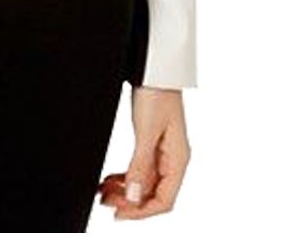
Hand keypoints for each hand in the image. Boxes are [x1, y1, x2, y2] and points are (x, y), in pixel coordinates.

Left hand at [97, 85, 190, 219]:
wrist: (154, 68)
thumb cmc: (157, 93)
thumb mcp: (146, 131)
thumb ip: (140, 165)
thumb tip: (134, 196)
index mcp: (178, 160)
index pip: (164, 200)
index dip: (141, 211)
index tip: (120, 213)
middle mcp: (172, 159)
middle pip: (153, 194)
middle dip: (130, 202)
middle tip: (106, 202)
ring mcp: (162, 151)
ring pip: (144, 182)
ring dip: (125, 190)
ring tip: (104, 191)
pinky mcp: (151, 141)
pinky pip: (139, 167)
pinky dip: (125, 175)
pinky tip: (111, 178)